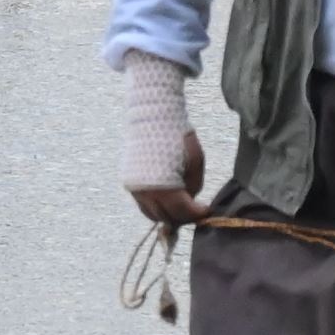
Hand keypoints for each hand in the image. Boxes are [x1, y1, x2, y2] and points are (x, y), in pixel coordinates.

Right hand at [117, 53, 206, 224]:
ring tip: (181, 206)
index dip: (197, 214)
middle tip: (195, 211)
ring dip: (168, 215)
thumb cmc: (177, 135)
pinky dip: (155, 206)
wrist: (151, 116)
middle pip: (167, 218)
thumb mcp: (196, 159)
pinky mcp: (128, 183)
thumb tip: (191, 200)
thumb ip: (194, 185)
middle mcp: (146, 192)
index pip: (183, 211)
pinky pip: (142, 204)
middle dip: (183, 217)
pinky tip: (167, 198)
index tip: (206, 210)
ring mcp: (134, 189)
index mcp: (164, 186)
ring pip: (152, 215)